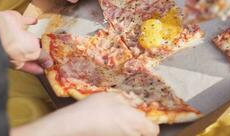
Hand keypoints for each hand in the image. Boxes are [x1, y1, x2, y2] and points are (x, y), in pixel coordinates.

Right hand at [0, 10, 52, 73]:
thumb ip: (42, 57)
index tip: (51, 68)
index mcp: (18, 62)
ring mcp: (14, 36)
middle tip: (53, 54)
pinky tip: (36, 21)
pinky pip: (24, 22)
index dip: (42, 68)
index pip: (33, 68)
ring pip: (27, 39)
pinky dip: (30, 21)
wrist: (0, 27)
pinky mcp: (14, 23)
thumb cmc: (14, 45)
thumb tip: (48, 64)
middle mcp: (15, 50)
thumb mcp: (33, 53)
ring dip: (36, 40)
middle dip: (40, 54)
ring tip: (47, 41)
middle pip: (30, 53)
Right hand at [11, 93, 158, 135]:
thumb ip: (128, 100)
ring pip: (131, 134)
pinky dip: (119, 131)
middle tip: (130, 115)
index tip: (143, 115)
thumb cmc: (96, 108)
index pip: (154, 130)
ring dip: (128, 128)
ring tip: (117, 118)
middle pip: (143, 134)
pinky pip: (121, 135)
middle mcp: (131, 135)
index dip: (150, 123)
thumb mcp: (114, 97)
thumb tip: (134, 103)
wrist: (75, 124)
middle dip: (139, 126)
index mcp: (137, 123)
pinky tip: (109, 124)